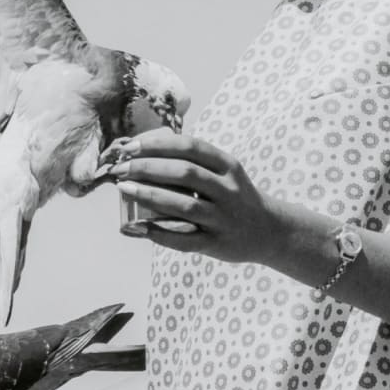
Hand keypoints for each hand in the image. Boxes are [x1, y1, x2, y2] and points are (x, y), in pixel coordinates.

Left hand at [103, 132, 288, 265]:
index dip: (157, 145)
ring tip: (124, 189)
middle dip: (147, 168)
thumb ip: (193, 162)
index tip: (130, 147)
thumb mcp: (224, 172)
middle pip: (185, 173)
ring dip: (150, 195)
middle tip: (120, 169)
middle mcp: (228, 190)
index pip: (190, 148)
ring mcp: (223, 219)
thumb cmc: (234, 196)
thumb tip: (142, 152)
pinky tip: (136, 227)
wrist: (268, 231)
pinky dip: (158, 233)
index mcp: (228, 166)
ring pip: (184, 205)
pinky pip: (184, 240)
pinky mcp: (216, 244)